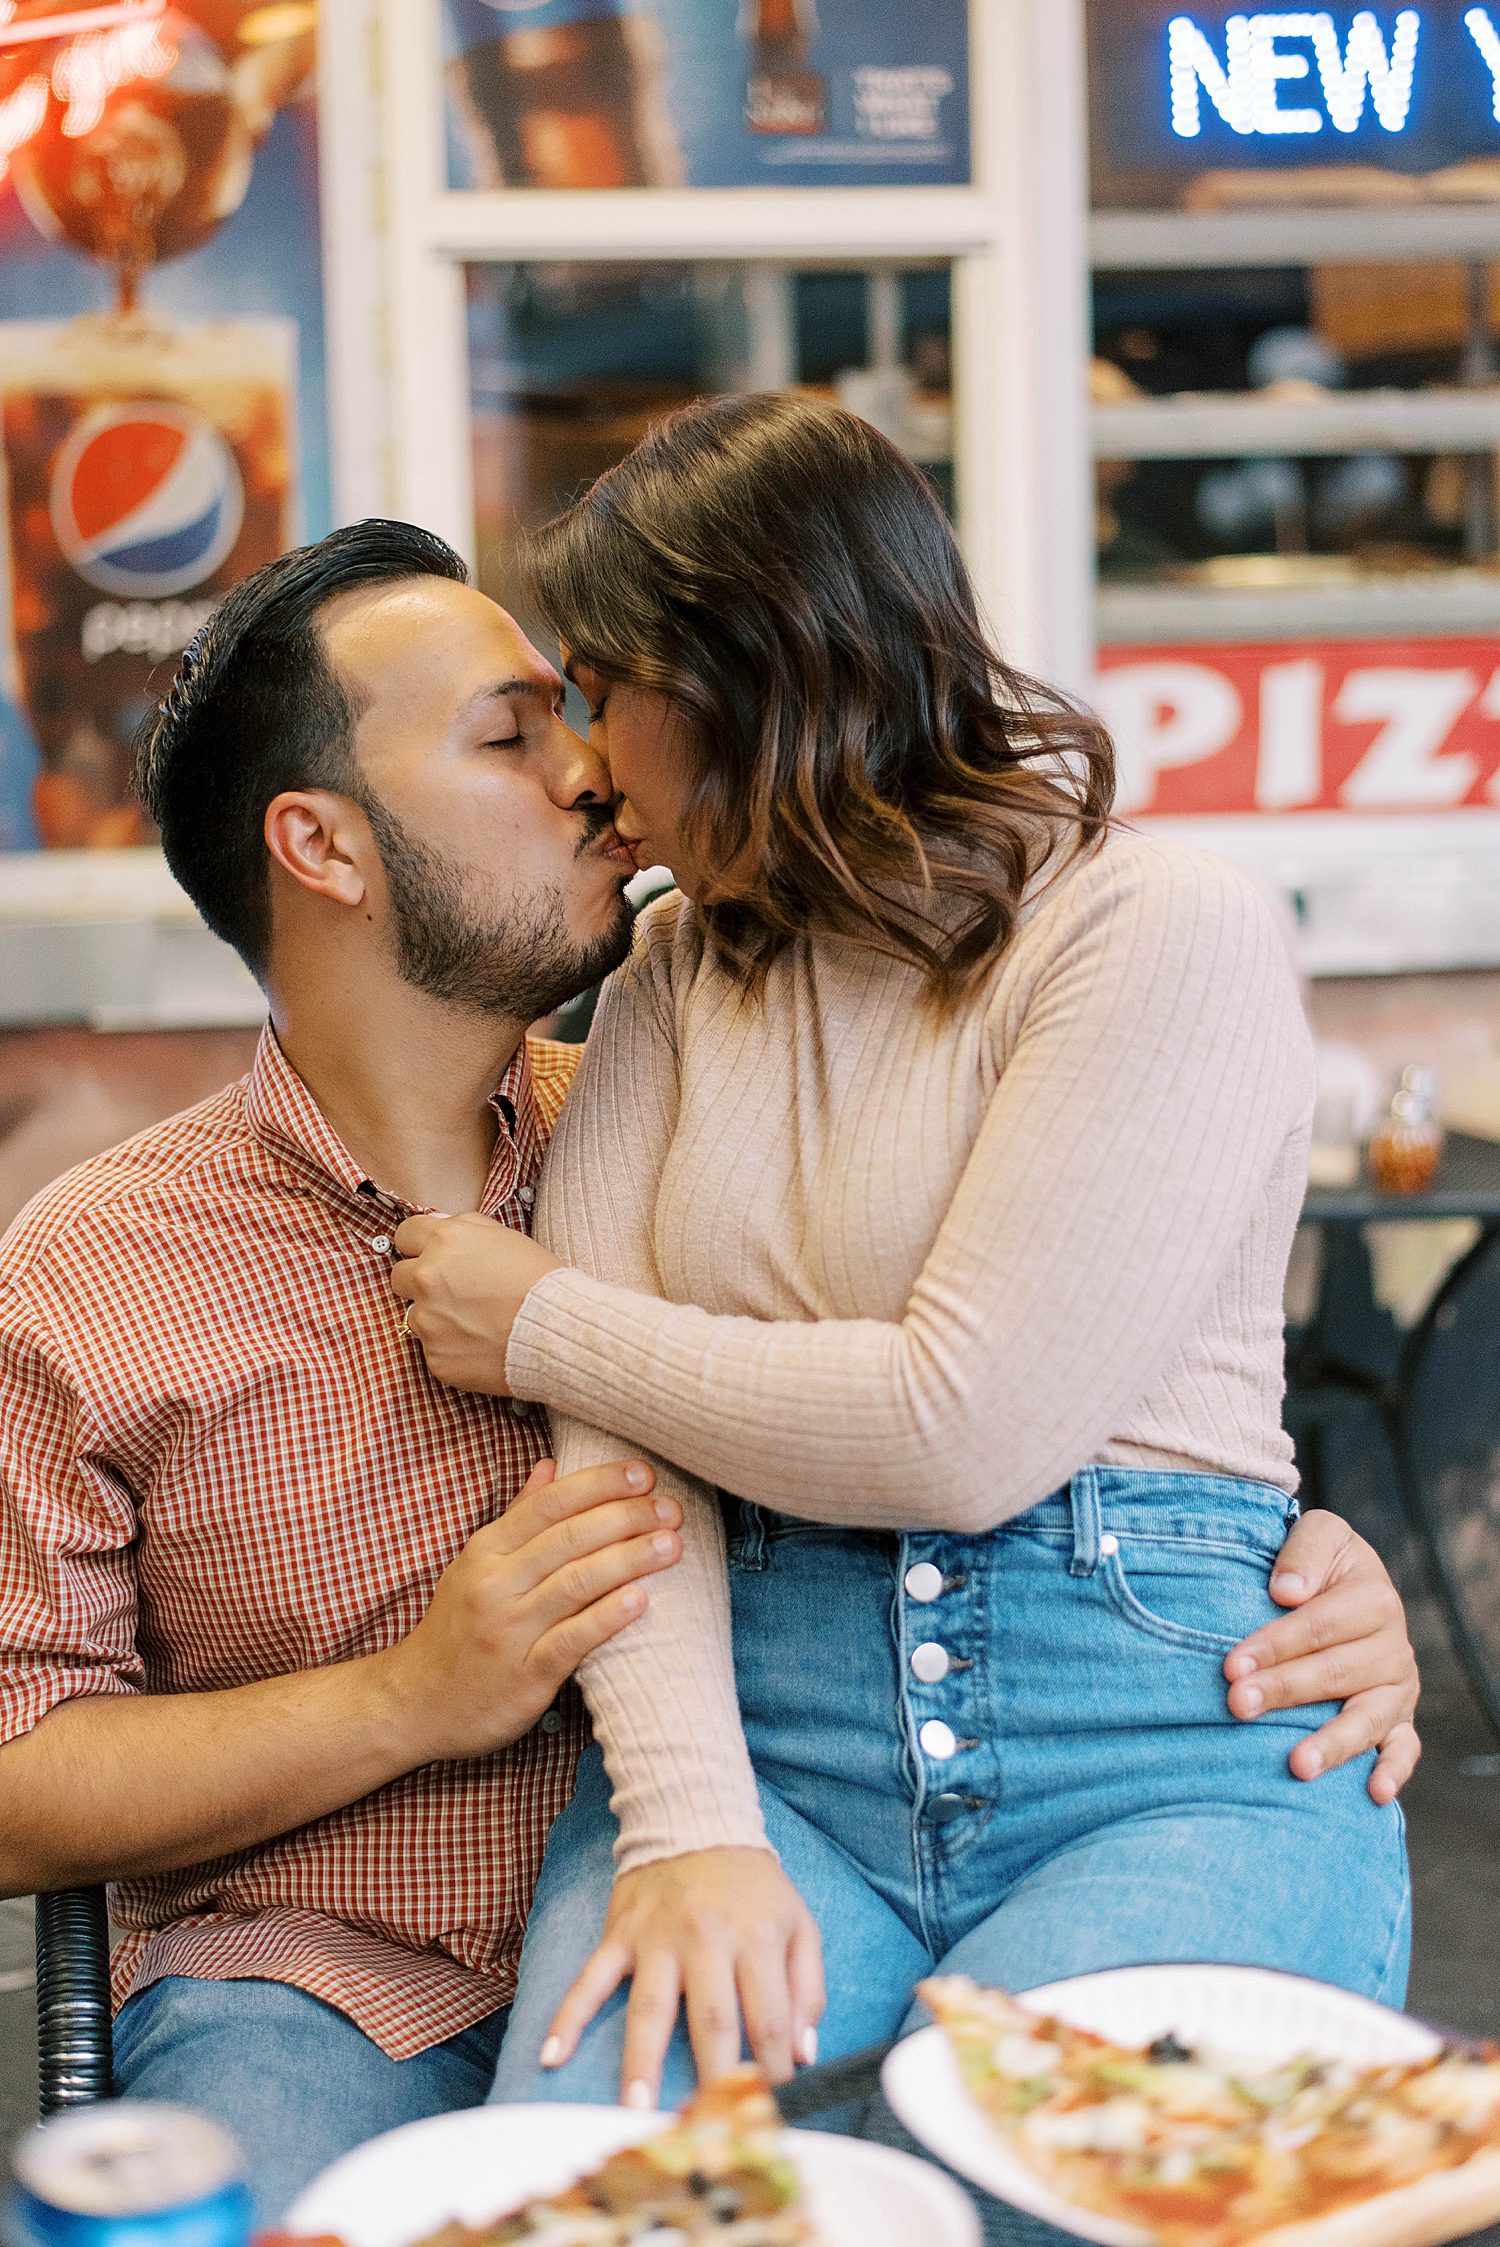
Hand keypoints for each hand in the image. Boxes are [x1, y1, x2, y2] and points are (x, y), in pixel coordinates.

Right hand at [376, 1458, 678, 1762]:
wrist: (415, 1704)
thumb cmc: (457, 1629)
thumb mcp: (474, 1564)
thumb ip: (517, 1515)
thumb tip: (550, 1464)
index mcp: (486, 1550)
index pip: (550, 1504)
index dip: (600, 1484)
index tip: (643, 1473)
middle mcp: (494, 1584)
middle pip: (570, 1538)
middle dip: (627, 1518)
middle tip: (672, 1510)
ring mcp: (507, 1630)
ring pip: (576, 1583)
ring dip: (629, 1559)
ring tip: (671, 1546)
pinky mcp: (523, 1676)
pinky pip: (570, 1641)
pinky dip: (607, 1618)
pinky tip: (640, 1601)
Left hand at [391, 1213, 562, 1395]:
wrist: (558, 1332)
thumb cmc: (540, 1281)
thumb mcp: (505, 1236)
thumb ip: (465, 1228)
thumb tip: (440, 1227)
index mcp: (445, 1242)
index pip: (405, 1235)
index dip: (418, 1245)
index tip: (428, 1254)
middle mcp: (427, 1278)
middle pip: (399, 1276)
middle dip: (420, 1281)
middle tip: (453, 1291)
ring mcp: (427, 1321)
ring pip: (415, 1316)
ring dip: (437, 1317)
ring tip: (476, 1322)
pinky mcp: (435, 1358)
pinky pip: (433, 1349)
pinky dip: (451, 1347)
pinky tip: (480, 1344)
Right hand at [541, 1849, 825, 2104]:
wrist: (696, 1821)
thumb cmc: (752, 1887)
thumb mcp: (799, 1924)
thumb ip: (809, 1989)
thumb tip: (803, 2054)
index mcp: (757, 1940)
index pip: (768, 2019)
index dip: (773, 2070)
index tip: (771, 2109)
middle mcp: (707, 1939)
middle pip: (711, 2020)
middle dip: (711, 2078)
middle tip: (705, 2128)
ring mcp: (658, 1938)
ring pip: (650, 2008)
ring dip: (640, 2061)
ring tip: (635, 2108)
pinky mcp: (621, 1934)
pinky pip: (590, 1979)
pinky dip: (569, 2017)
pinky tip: (553, 2055)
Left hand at [1223, 1511, 1419, 1804]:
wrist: (1347, 1585)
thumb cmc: (1320, 1564)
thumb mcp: (1319, 1536)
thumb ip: (1304, 1553)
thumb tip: (1286, 1592)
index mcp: (1373, 1598)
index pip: (1319, 1626)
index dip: (1275, 1644)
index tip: (1232, 1665)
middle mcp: (1392, 1646)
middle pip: (1336, 1673)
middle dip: (1284, 1690)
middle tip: (1238, 1705)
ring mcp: (1398, 1687)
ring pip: (1367, 1717)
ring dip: (1332, 1742)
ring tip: (1296, 1765)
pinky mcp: (1400, 1719)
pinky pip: (1404, 1749)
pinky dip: (1393, 1772)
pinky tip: (1371, 1793)